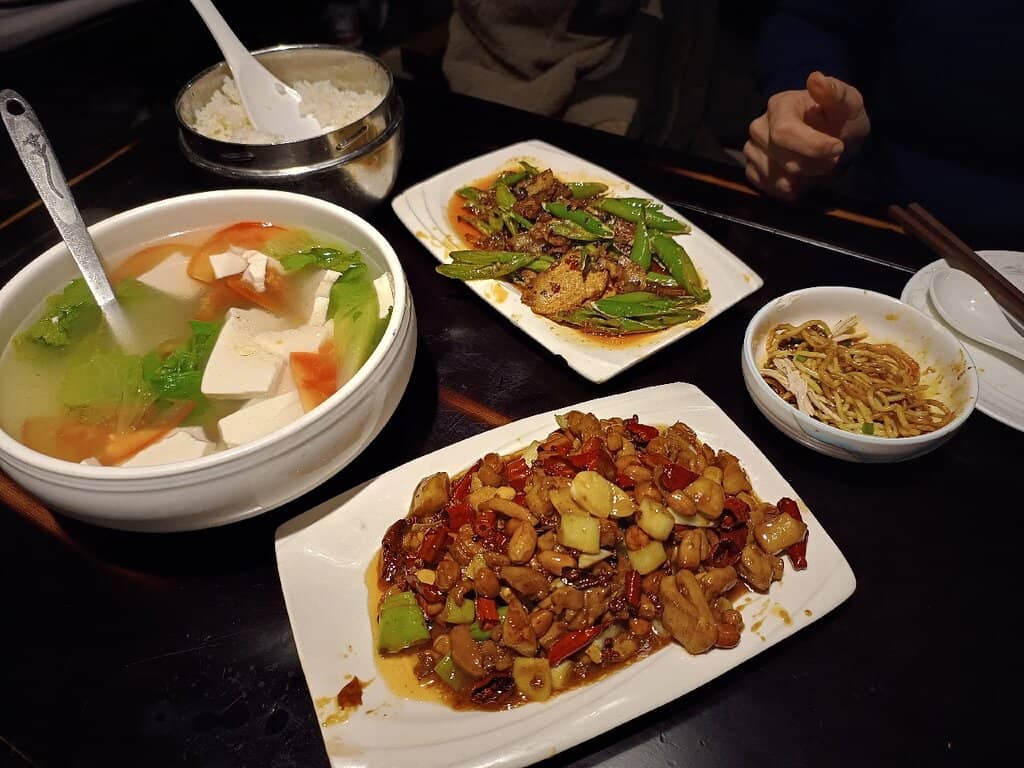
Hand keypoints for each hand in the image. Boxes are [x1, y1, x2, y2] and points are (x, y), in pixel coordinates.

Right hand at [744, 71, 870, 200]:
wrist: (830, 139)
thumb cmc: (839, 121)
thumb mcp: (849, 105)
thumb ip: (837, 93)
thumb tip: (815, 79)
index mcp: (779, 105)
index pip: (784, 132)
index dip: (813, 146)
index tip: (838, 148)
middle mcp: (758, 128)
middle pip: (786, 161)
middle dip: (816, 165)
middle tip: (832, 159)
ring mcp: (752, 151)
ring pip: (780, 179)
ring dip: (808, 179)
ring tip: (817, 165)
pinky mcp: (752, 172)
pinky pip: (773, 190)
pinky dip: (795, 188)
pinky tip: (804, 175)